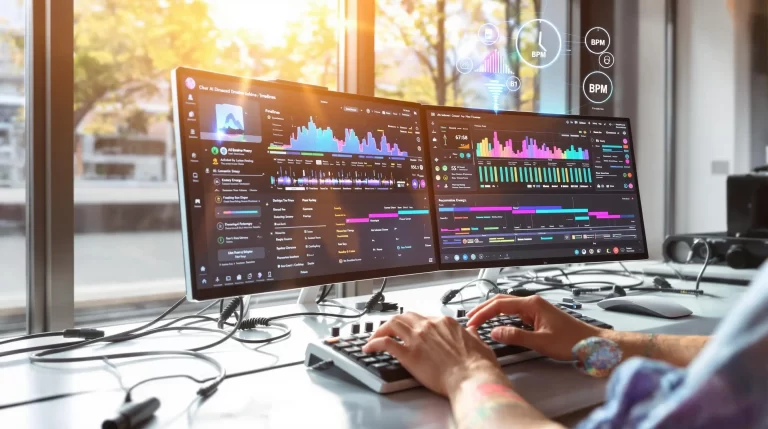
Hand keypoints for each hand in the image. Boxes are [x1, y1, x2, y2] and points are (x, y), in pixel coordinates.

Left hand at [363, 312, 505, 395]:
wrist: (471, 378)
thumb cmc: (477, 366)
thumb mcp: (479, 343)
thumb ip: (471, 335)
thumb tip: (472, 332)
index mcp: (445, 322)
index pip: (423, 318)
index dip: (414, 324)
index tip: (410, 330)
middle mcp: (429, 326)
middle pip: (405, 316)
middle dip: (394, 322)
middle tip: (388, 329)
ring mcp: (417, 338)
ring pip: (392, 324)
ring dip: (381, 329)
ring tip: (374, 336)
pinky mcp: (408, 354)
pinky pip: (385, 343)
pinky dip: (374, 343)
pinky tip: (369, 347)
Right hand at [467, 295, 601, 360]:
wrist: (593, 344)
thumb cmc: (572, 342)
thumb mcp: (541, 342)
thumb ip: (516, 336)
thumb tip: (495, 332)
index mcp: (532, 304)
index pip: (500, 304)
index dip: (483, 312)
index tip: (472, 322)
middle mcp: (533, 303)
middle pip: (502, 301)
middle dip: (484, 309)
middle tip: (470, 319)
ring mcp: (536, 309)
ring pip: (508, 307)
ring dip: (492, 313)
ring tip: (479, 320)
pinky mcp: (538, 317)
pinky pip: (515, 314)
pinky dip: (502, 318)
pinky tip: (498, 324)